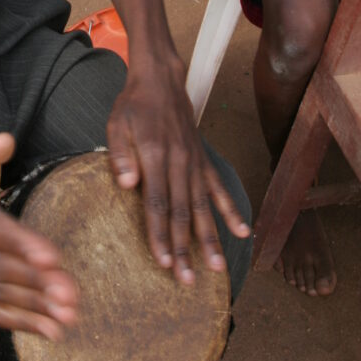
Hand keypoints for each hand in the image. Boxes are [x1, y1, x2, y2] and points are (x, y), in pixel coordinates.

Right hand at [0, 131, 78, 337]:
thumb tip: (5, 138)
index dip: (23, 245)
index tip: (52, 257)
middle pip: (3, 269)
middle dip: (38, 284)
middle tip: (70, 295)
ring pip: (0, 294)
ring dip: (35, 308)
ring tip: (67, 316)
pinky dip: (21, 323)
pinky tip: (50, 330)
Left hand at [106, 53, 249, 283]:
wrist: (161, 80)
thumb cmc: (134, 105)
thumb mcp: (117, 124)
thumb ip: (121, 154)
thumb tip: (126, 184)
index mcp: (155, 155)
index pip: (157, 202)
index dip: (160, 233)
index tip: (164, 261)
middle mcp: (179, 162)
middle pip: (182, 212)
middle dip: (184, 248)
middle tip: (187, 280)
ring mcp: (194, 162)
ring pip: (203, 206)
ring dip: (209, 238)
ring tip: (215, 267)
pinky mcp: (202, 159)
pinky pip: (218, 188)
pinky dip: (230, 211)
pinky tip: (242, 232)